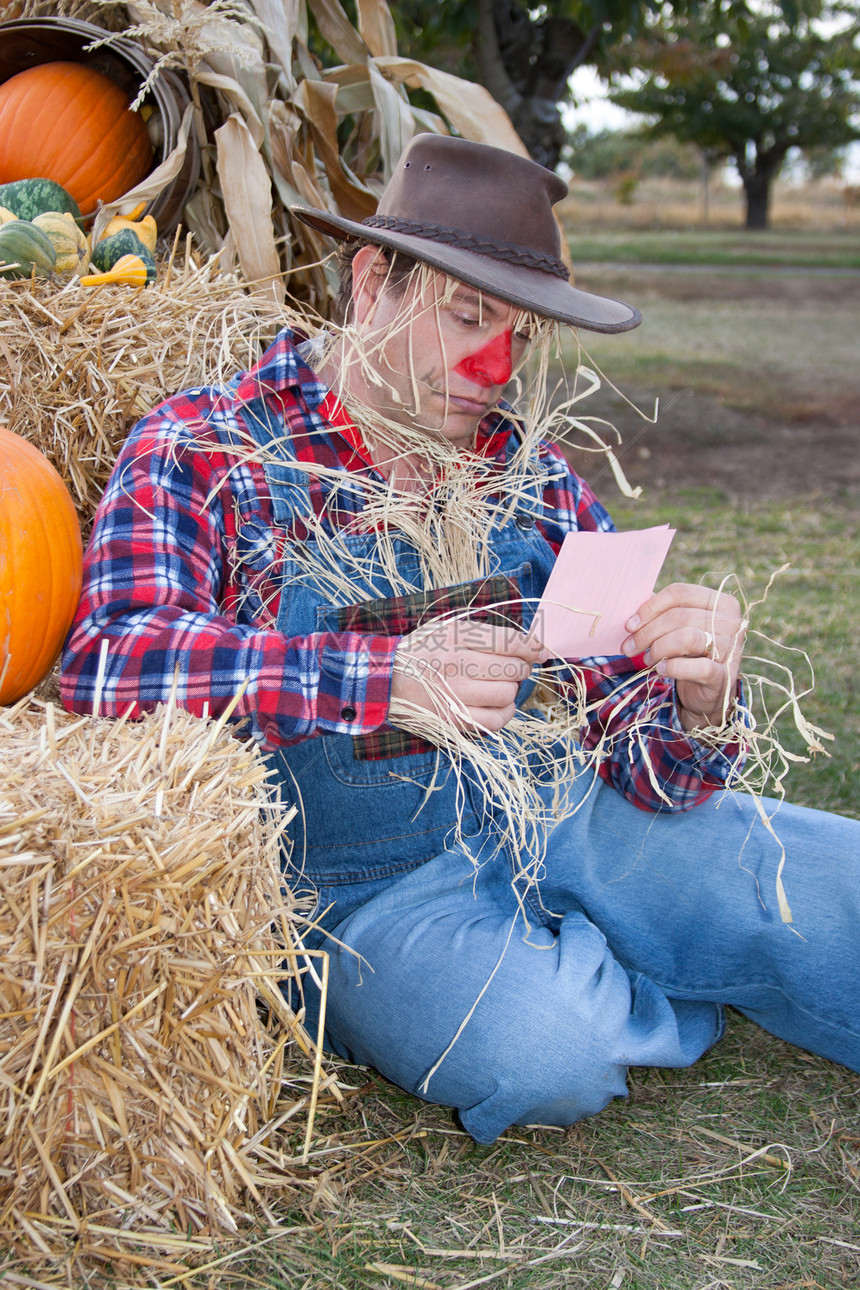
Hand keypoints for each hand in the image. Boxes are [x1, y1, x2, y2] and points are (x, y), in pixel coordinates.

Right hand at [391, 619, 542, 732]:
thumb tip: (530, 644)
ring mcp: (455, 694)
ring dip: (512, 690)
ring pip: (507, 694)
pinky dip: (505, 713)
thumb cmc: (422, 651)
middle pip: (514, 669)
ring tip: (501, 686)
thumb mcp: (448, 628)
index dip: (533, 647)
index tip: (540, 651)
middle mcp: (458, 664)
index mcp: (457, 636)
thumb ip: (486, 633)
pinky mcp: (454, 720)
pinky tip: (499, 705)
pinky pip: (495, 721)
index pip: (510, 642)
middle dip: (521, 668)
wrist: (385, 680)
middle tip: (513, 669)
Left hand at [621, 582, 745, 731]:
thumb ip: (661, 613)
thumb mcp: (678, 628)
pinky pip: (698, 667)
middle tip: (628, 647)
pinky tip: (662, 669)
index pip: (679, 593)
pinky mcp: (726, 675)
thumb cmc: (690, 654)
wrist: (707, 692)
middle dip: (647, 632)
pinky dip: (674, 667)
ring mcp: (732, 648)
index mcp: (720, 602)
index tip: (629, 625)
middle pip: (679, 616)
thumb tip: (631, 605)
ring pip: (687, 637)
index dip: (650, 608)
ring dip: (658, 648)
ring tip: (647, 659)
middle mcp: (732, 622)